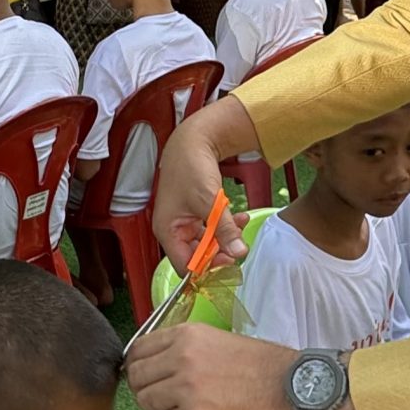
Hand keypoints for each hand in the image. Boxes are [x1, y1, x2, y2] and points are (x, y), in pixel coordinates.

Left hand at [126, 326, 299, 409]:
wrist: (287, 387)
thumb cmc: (256, 365)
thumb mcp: (213, 339)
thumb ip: (179, 348)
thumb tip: (149, 363)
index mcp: (185, 335)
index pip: (137, 349)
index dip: (137, 365)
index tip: (145, 374)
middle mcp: (181, 358)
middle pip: (136, 377)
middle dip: (144, 388)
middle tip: (161, 395)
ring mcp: (186, 388)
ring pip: (147, 402)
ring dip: (160, 408)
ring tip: (183, 407)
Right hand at [149, 103, 250, 268]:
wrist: (192, 140)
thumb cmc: (191, 167)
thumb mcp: (211, 202)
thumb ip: (225, 229)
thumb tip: (239, 253)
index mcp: (167, 231)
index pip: (185, 265)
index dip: (207, 269)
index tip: (229, 263)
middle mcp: (172, 230)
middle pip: (196, 256)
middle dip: (219, 252)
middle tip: (239, 247)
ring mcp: (182, 222)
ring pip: (206, 242)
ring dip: (225, 237)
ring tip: (242, 226)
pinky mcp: (192, 214)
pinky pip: (210, 229)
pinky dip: (224, 226)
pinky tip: (240, 217)